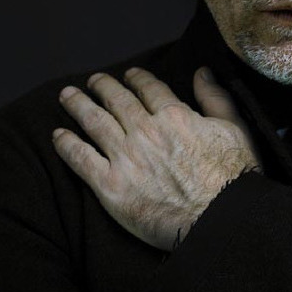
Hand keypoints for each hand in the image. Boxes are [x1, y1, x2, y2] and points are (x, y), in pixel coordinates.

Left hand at [52, 66, 259, 250]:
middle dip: (103, 87)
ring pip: (95, 123)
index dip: (137, 78)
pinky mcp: (110, 186)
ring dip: (79, 106)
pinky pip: (81, 159)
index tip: (129, 74)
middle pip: (117, 101)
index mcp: (175, 116)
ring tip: (67, 96)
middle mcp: (145, 131)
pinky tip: (58, 136)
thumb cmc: (234, 177)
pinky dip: (67, 145)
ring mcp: (126, 157)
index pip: (150, 89)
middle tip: (93, 80)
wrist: (219, 219)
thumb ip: (216, 98)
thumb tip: (201, 71)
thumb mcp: (234, 128)